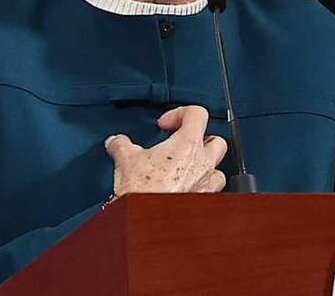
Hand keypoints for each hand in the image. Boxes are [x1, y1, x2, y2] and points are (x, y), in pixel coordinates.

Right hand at [105, 105, 227, 195]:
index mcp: (188, 144)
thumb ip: (122, 145)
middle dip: (200, 140)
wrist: (146, 221)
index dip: (181, 113)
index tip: (166, 124)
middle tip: (181, 145)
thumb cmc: (143, 191)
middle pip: (216, 141)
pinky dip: (201, 190)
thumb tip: (116, 142)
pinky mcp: (204, 204)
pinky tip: (185, 192)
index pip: (198, 113)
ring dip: (205, 167)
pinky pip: (211, 193)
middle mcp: (203, 164)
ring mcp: (207, 185)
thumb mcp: (126, 160)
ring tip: (185, 170)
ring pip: (218, 169)